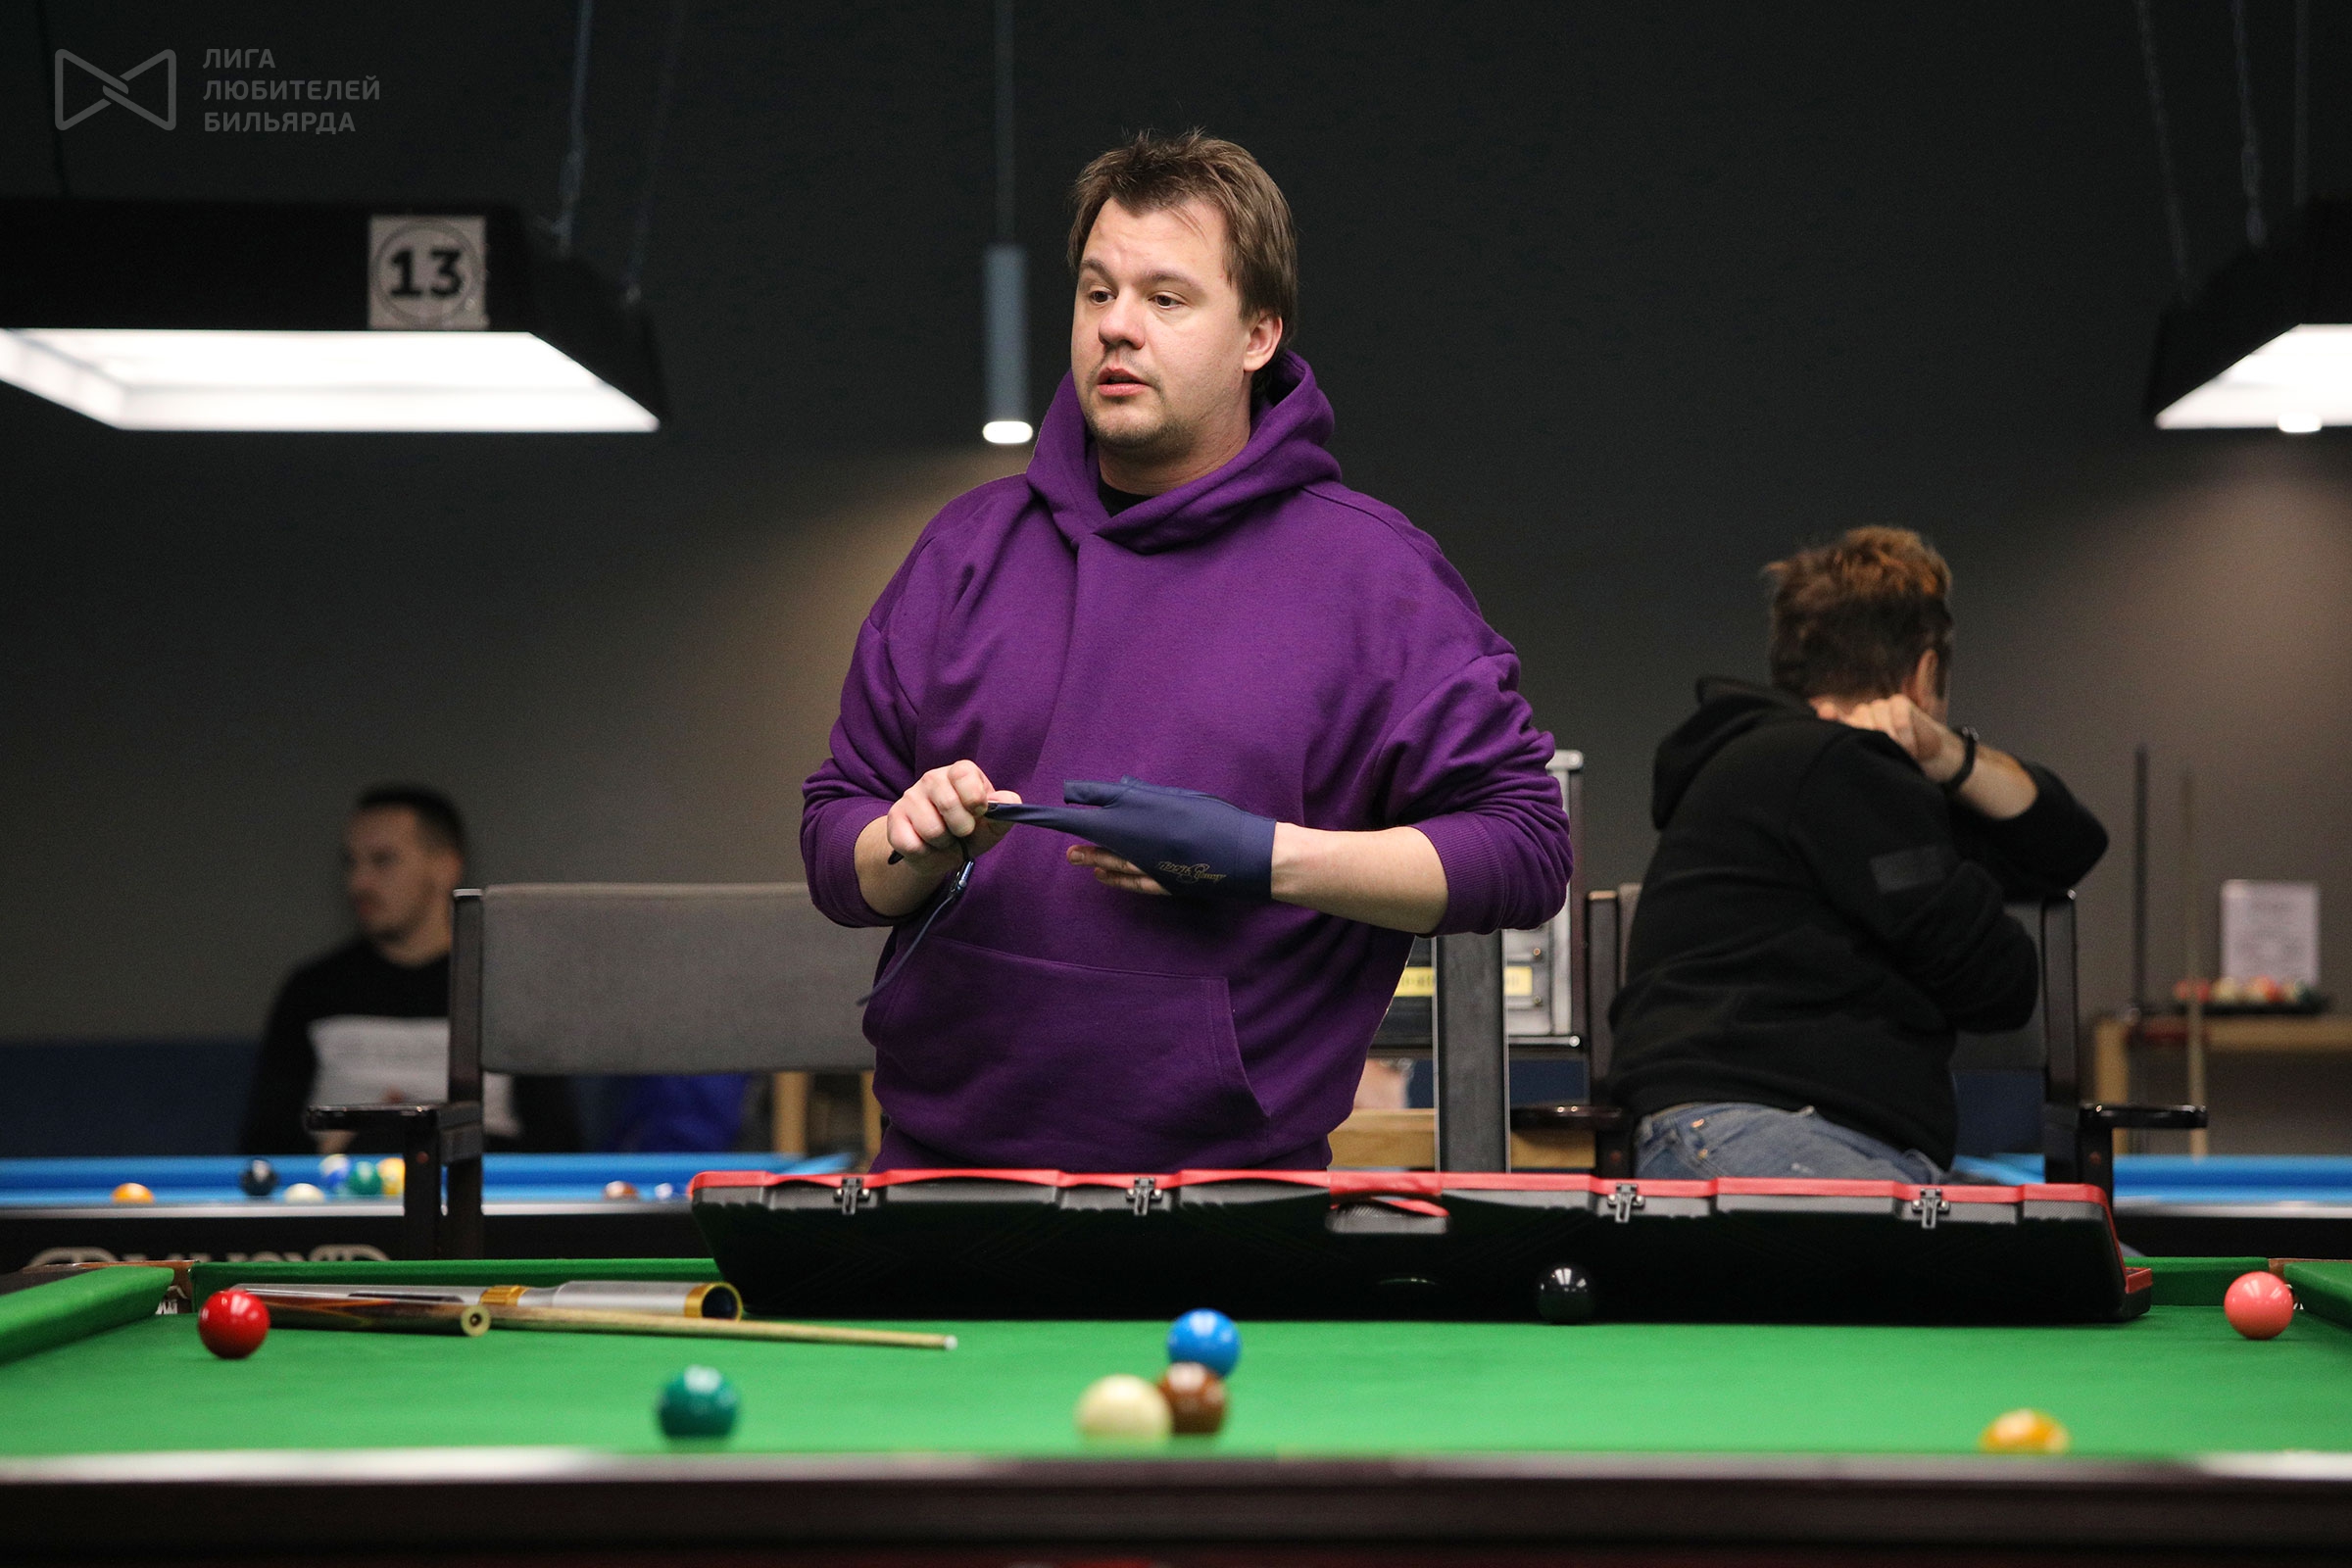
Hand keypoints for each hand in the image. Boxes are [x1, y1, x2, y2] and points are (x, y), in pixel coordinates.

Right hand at [884, 761, 1021, 868]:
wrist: (938, 854)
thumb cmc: (968, 833)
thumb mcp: (992, 825)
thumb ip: (1004, 813)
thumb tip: (1010, 802)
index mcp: (958, 773)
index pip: (963, 772)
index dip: (975, 797)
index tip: (979, 812)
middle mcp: (932, 779)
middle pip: (949, 804)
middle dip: (962, 829)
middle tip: (961, 832)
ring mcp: (910, 797)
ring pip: (931, 829)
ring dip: (944, 844)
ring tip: (944, 840)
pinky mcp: (895, 819)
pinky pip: (913, 844)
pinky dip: (926, 854)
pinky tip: (927, 847)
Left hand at [988, 777, 1277, 899]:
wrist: (1246, 855)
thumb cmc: (1215, 818)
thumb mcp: (1178, 798)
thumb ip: (1144, 796)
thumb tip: (1115, 794)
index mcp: (1136, 809)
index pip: (1086, 803)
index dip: (1056, 808)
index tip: (1024, 810)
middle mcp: (1131, 838)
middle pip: (1090, 834)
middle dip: (1066, 834)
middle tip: (1048, 836)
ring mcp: (1142, 865)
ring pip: (1107, 860)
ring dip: (1089, 858)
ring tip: (1072, 857)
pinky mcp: (1157, 883)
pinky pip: (1127, 881)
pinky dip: (1112, 877)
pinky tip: (1101, 876)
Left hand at [1811, 693, 1964, 782]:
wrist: (1929, 758)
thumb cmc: (1898, 761)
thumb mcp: (1876, 761)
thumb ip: (1858, 752)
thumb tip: (1840, 751)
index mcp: (1850, 729)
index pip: (1834, 718)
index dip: (1830, 715)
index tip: (1826, 712)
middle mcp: (1861, 714)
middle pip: (1858, 722)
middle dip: (1872, 741)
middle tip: (1885, 755)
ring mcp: (1879, 707)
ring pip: (1879, 722)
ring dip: (1892, 742)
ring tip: (1900, 755)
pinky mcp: (1898, 703)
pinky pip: (1900, 718)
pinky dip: (1906, 736)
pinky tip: (1912, 749)